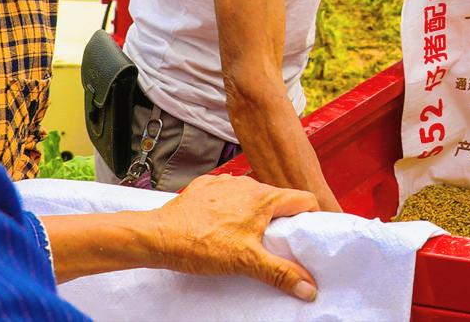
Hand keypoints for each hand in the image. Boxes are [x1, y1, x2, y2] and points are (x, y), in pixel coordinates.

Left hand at [148, 173, 320, 300]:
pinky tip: (221, 228)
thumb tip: (308, 286)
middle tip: (276, 244)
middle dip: (281, 220)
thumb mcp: (246, 262)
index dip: (311, 217)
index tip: (308, 234)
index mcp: (264, 198)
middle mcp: (247, 185)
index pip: (304, 199)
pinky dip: (231, 210)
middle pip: (278, 199)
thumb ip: (280, 272)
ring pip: (253, 198)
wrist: (158, 236)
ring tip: (245, 238)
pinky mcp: (206, 188)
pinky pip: (229, 196)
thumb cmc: (199, 245)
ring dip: (255, 214)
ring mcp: (225, 184)